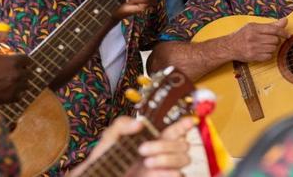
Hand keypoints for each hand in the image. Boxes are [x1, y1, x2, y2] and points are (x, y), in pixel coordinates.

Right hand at [0, 33, 31, 103]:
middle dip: (21, 71)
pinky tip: (5, 91)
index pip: (27, 60)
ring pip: (25, 84)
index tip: (14, 62)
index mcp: (13, 61)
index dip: (21, 60)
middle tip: (9, 73)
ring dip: (19, 83)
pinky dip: (14, 94)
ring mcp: (15, 87)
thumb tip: (4, 32)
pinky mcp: (10, 99)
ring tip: (8, 82)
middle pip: (28, 72)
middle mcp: (17, 74)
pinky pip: (19, 96)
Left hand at [71, 116, 192, 176]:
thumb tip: (139, 123)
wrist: (103, 175)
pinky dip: (168, 172)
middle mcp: (163, 151)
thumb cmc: (107, 157)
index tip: (189, 121)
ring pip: (184, 159)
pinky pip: (177, 174)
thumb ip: (122, 125)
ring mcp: (164, 166)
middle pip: (183, 144)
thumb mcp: (110, 137)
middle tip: (142, 149)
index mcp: (154, 137)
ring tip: (147, 163)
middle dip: (166, 145)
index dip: (186, 125)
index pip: (177, 129)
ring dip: (168, 158)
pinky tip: (153, 172)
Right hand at [228, 18, 288, 61]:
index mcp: (254, 28)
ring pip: (273, 48)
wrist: (229, 46)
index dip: (283, 32)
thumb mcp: (254, 26)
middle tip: (270, 40)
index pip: (274, 29)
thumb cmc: (242, 35)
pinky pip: (268, 56)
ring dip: (272, 48)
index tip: (287, 35)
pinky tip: (262, 51)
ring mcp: (253, 48)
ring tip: (265, 46)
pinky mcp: (253, 56)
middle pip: (275, 40)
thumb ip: (271, 25)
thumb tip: (285, 20)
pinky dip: (268, 54)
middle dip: (275, 40)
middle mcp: (253, 38)